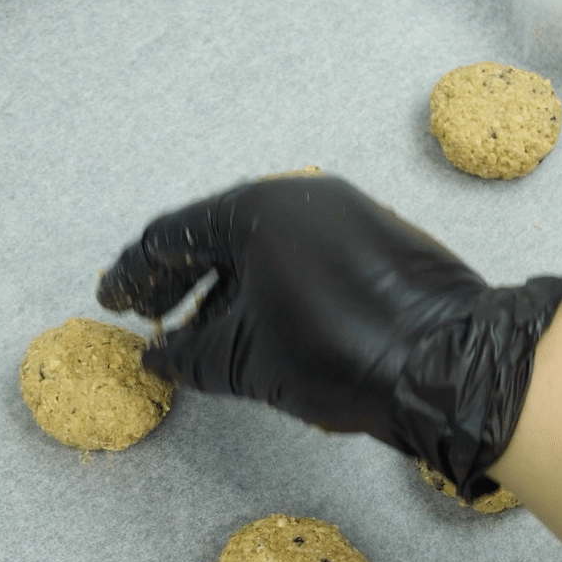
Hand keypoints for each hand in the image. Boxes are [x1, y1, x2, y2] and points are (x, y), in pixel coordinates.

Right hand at [97, 175, 561, 495]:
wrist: (448, 363)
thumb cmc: (340, 352)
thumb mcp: (247, 361)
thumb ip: (190, 354)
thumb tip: (157, 356)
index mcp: (258, 209)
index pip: (174, 237)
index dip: (135, 274)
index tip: (112, 302)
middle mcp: (303, 198)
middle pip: (219, 235)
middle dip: (179, 280)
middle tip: (149, 317)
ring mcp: (349, 213)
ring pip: (267, 247)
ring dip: (228, 288)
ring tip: (198, 334)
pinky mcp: (381, 238)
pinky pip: (307, 255)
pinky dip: (274, 285)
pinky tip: (261, 325)